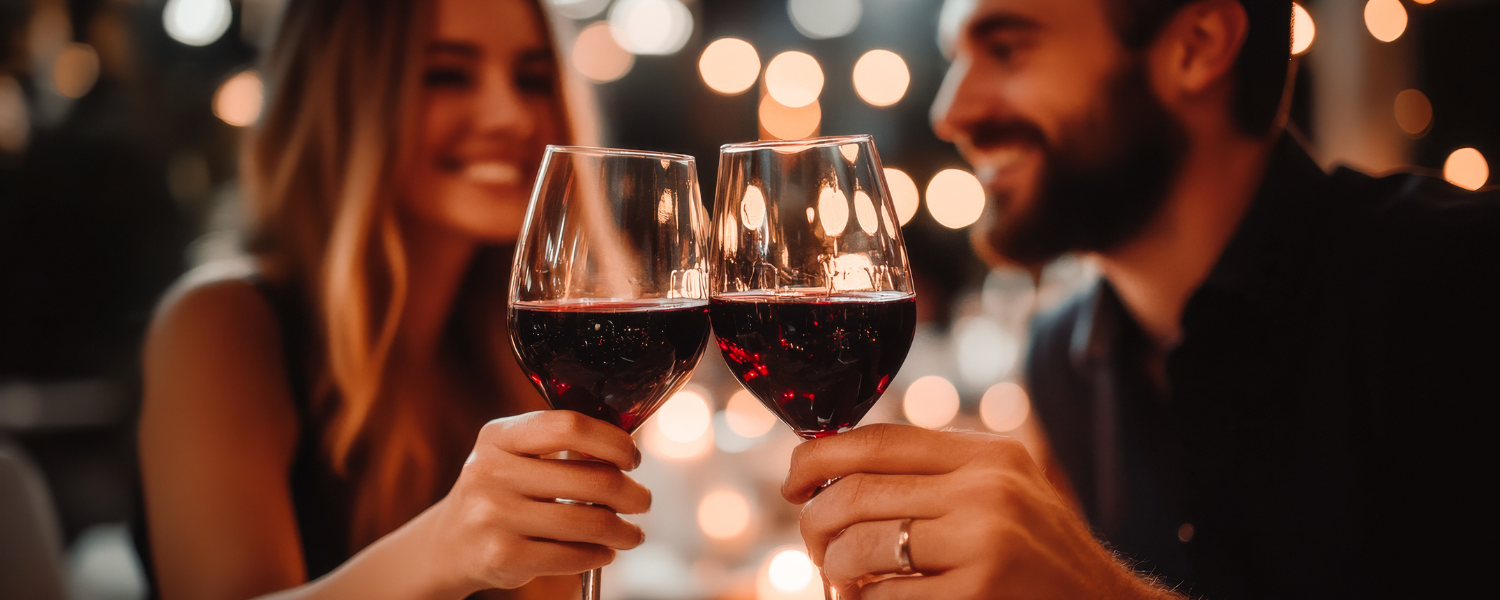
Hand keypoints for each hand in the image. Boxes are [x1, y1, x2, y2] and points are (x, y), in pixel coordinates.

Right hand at [419, 410, 650, 595]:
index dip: (613, 441)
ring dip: (623, 530)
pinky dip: (598, 555)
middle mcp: (490, 471)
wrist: (448, 545)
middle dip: (631, 493)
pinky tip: (604, 551)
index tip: (632, 458)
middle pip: (591, 477)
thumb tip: (625, 453)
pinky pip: (571, 555)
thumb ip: (558, 446)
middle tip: (641, 501)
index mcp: (498, 436)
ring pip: (587, 521)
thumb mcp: (513, 456)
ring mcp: (493, 515)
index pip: (569, 426)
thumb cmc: (499, 493)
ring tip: (631, 533)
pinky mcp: (501, 556)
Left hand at [783, 424, 1168, 599]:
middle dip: (815, 521)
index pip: (879, 440)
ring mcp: (984, 545)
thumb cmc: (1041, 559)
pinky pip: (884, 596)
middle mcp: (988, 491)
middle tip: (812, 543)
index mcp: (990, 456)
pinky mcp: (977, 595)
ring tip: (842, 578)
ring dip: (835, 568)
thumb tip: (837, 471)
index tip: (794, 480)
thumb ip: (940, 476)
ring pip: (860, 546)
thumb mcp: (1005, 494)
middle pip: (858, 492)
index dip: (819, 457)